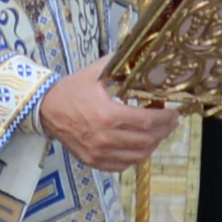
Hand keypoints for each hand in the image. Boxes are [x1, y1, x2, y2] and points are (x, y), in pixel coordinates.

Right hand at [39, 68, 172, 171]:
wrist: (46, 109)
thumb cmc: (72, 89)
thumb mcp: (96, 73)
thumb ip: (121, 65)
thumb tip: (144, 56)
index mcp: (107, 115)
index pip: (147, 121)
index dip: (165, 118)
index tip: (175, 112)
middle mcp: (104, 138)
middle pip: (146, 140)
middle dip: (163, 131)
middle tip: (170, 122)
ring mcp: (98, 153)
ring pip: (137, 156)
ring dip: (152, 145)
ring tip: (157, 133)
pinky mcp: (93, 161)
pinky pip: (122, 165)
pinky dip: (135, 157)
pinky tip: (139, 145)